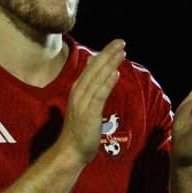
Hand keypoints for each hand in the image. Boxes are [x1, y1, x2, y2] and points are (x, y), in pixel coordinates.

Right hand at [60, 39, 125, 163]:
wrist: (70, 151)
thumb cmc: (78, 131)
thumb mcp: (83, 106)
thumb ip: (88, 90)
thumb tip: (94, 75)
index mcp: (77, 90)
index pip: (91, 68)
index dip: (103, 55)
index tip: (115, 44)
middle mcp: (78, 92)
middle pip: (94, 69)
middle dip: (108, 54)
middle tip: (121, 41)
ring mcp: (82, 102)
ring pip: (97, 78)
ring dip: (109, 64)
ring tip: (121, 52)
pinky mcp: (89, 112)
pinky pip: (99, 95)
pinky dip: (107, 83)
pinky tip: (115, 73)